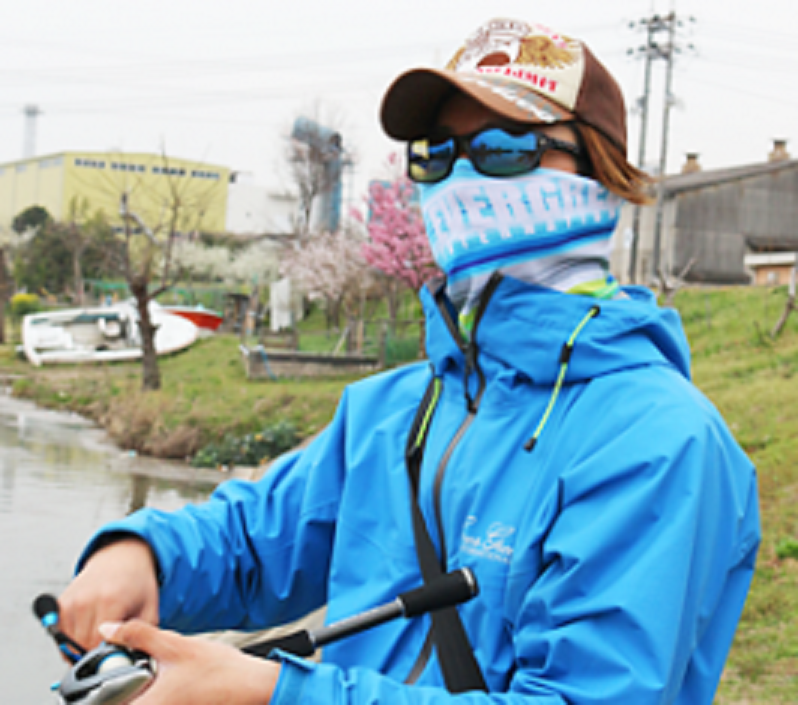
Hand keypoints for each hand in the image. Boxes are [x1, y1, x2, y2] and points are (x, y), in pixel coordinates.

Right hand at [58, 538, 159, 652]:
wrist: (121, 558)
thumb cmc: (138, 583)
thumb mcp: (150, 608)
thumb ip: (139, 636)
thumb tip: (128, 660)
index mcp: (111, 601)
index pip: (100, 646)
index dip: (109, 657)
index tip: (118, 656)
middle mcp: (86, 601)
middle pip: (83, 647)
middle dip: (97, 654)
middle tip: (112, 647)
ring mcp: (70, 602)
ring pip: (69, 645)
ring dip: (83, 647)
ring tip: (103, 633)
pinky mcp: (60, 604)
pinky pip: (60, 636)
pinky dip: (73, 639)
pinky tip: (90, 628)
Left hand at [99, 621, 279, 704]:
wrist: (253, 687)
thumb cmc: (221, 673)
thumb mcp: (175, 645)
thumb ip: (138, 636)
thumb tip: (108, 629)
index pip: (102, 703)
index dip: (90, 692)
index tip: (88, 676)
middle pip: (117, 702)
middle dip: (112, 686)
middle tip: (115, 668)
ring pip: (134, 701)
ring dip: (130, 687)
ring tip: (141, 670)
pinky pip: (150, 701)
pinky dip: (146, 690)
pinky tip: (159, 676)